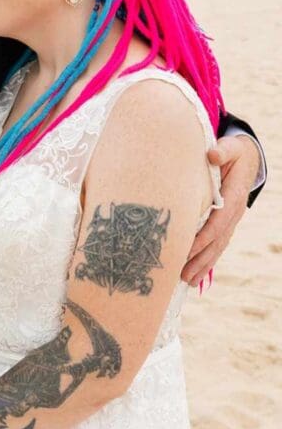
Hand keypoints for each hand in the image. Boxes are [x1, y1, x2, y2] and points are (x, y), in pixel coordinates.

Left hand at [181, 134, 258, 285]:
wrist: (247, 159)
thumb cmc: (233, 152)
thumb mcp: (230, 148)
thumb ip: (222, 150)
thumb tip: (212, 155)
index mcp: (234, 196)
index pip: (218, 220)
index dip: (204, 236)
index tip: (188, 248)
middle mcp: (234, 212)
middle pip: (217, 240)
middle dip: (200, 258)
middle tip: (183, 274)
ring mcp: (230, 220)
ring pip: (217, 246)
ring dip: (203, 264)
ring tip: (187, 280)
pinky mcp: (225, 224)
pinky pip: (217, 245)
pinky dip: (207, 261)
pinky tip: (195, 275)